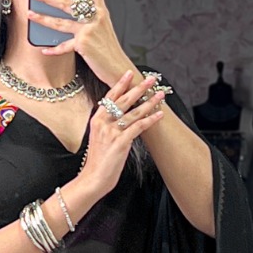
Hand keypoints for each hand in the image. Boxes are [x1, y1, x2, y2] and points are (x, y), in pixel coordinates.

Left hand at [27, 0, 129, 84]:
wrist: (118, 67)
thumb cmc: (108, 48)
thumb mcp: (102, 27)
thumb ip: (90, 16)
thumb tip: (72, 8)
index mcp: (101, 10)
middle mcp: (95, 17)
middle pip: (69, 2)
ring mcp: (89, 30)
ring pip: (61, 22)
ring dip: (43, 18)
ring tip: (30, 13)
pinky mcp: (83, 44)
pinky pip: (63, 46)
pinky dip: (53, 49)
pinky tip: (43, 48)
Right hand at [77, 70, 164, 196]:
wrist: (93, 179)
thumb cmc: (98, 162)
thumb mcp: (99, 139)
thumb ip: (108, 126)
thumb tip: (123, 118)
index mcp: (97, 120)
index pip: (110, 97)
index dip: (120, 84)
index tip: (129, 73)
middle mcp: (103, 123)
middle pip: (123, 101)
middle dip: (138, 88)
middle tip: (150, 79)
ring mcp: (112, 132)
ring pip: (134, 112)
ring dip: (149, 102)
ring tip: (159, 94)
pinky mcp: (120, 142)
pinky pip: (138, 127)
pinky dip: (150, 120)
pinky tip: (159, 114)